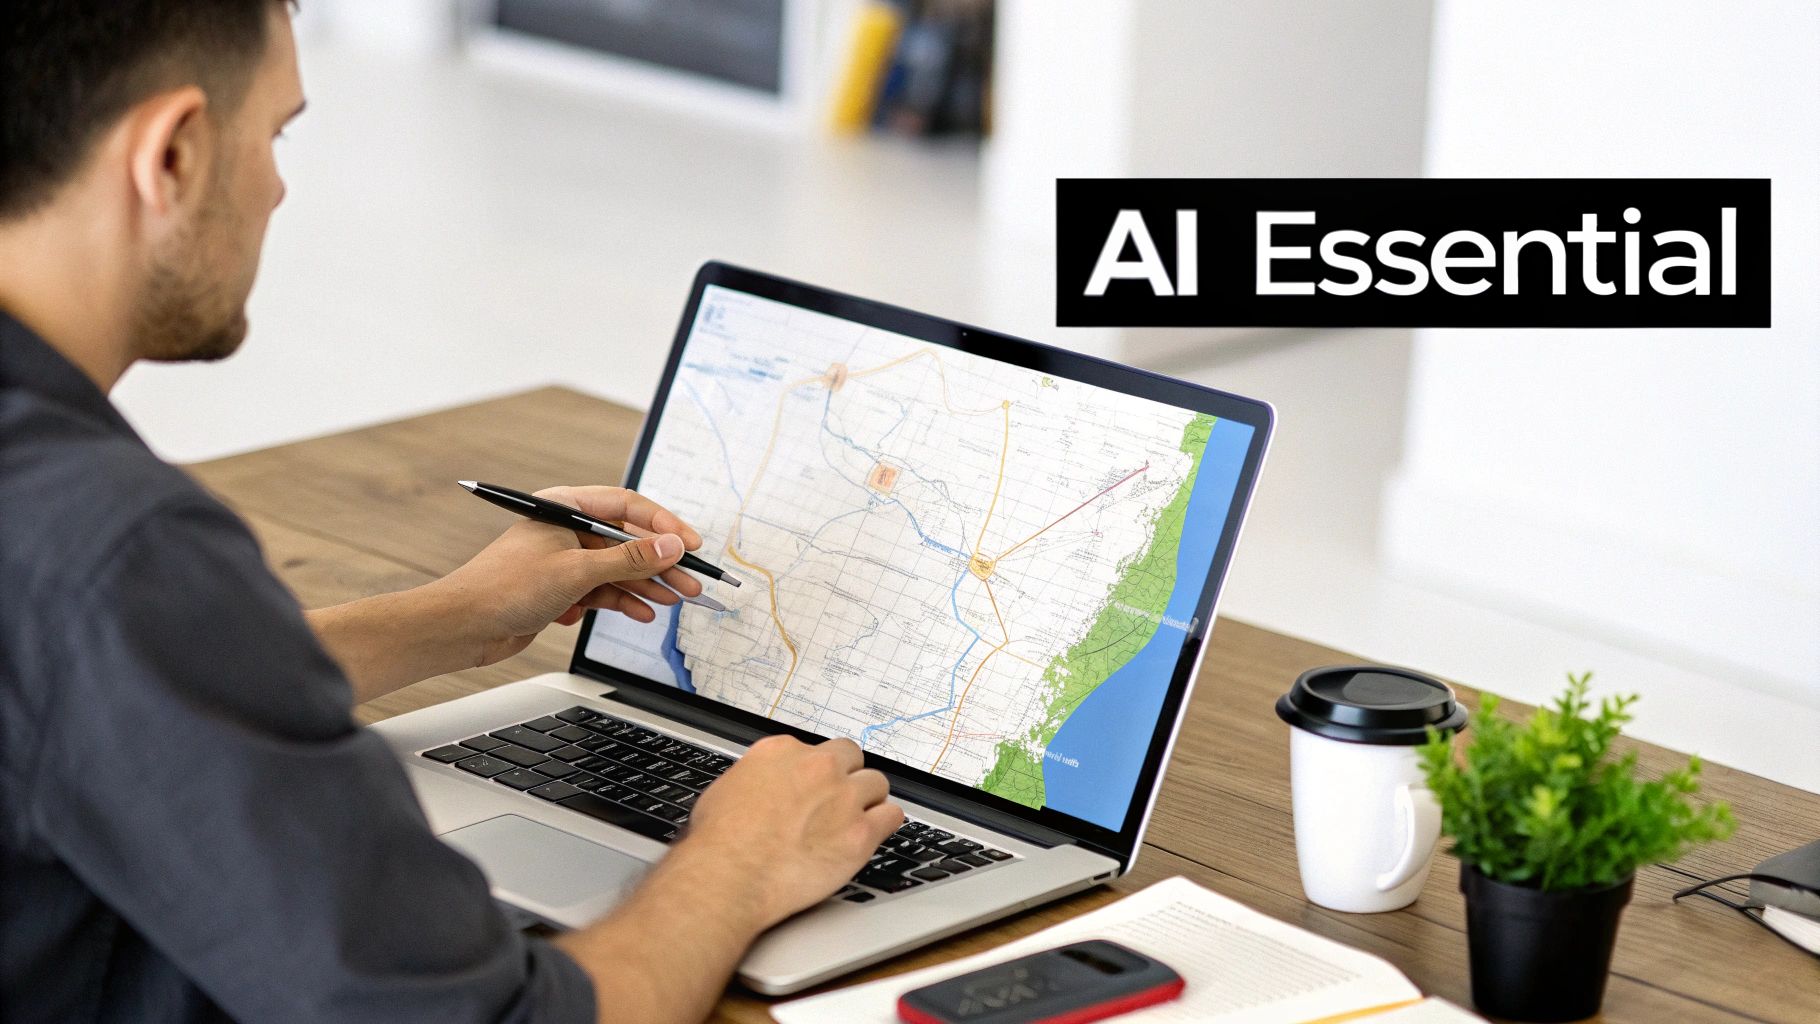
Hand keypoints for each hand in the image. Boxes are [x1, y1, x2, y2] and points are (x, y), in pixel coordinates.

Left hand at [436, 485, 705, 665]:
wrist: (463, 627)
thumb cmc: (503, 588)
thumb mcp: (576, 571)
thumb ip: (628, 559)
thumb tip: (670, 547)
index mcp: (565, 506)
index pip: (627, 506)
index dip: (663, 525)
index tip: (689, 545)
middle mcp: (567, 529)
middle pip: (627, 541)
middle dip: (659, 563)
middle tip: (691, 582)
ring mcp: (565, 559)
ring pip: (618, 569)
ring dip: (646, 585)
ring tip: (674, 600)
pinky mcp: (561, 588)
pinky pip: (603, 590)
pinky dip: (623, 602)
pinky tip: (642, 613)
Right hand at [680, 736, 902, 926]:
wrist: (728, 877)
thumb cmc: (719, 843)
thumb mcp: (725, 791)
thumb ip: (755, 780)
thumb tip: (761, 787)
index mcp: (782, 752)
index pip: (818, 749)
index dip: (820, 771)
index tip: (818, 786)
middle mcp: (817, 767)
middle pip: (852, 757)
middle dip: (848, 777)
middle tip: (840, 801)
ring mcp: (843, 798)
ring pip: (877, 783)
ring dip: (869, 800)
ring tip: (857, 819)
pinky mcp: (860, 832)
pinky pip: (892, 816)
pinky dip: (885, 823)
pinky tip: (875, 832)